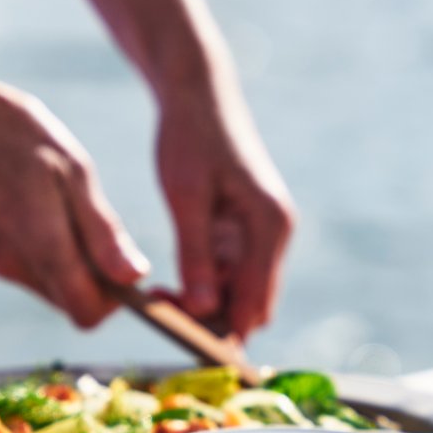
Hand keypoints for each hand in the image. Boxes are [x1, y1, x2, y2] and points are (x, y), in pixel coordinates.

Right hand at [0, 74, 148, 326]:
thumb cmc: (14, 133)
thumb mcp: (74, 170)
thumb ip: (103, 231)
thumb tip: (135, 277)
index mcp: (40, 245)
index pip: (87, 312)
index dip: (117, 298)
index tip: (127, 261)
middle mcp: (14, 266)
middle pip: (73, 304)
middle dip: (100, 281)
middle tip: (102, 227)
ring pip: (56, 290)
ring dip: (78, 267)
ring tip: (74, 210)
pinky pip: (36, 273)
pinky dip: (56, 256)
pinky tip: (52, 211)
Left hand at [156, 86, 293, 335]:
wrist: (197, 93)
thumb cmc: (190, 138)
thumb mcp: (185, 197)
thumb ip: (196, 255)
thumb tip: (204, 309)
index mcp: (271, 225)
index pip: (256, 302)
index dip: (224, 330)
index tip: (180, 338)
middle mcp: (275, 233)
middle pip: (252, 304)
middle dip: (212, 321)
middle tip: (160, 313)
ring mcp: (262, 233)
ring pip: (239, 293)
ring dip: (205, 305)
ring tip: (156, 298)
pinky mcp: (244, 231)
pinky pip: (229, 275)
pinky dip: (203, 286)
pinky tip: (166, 285)